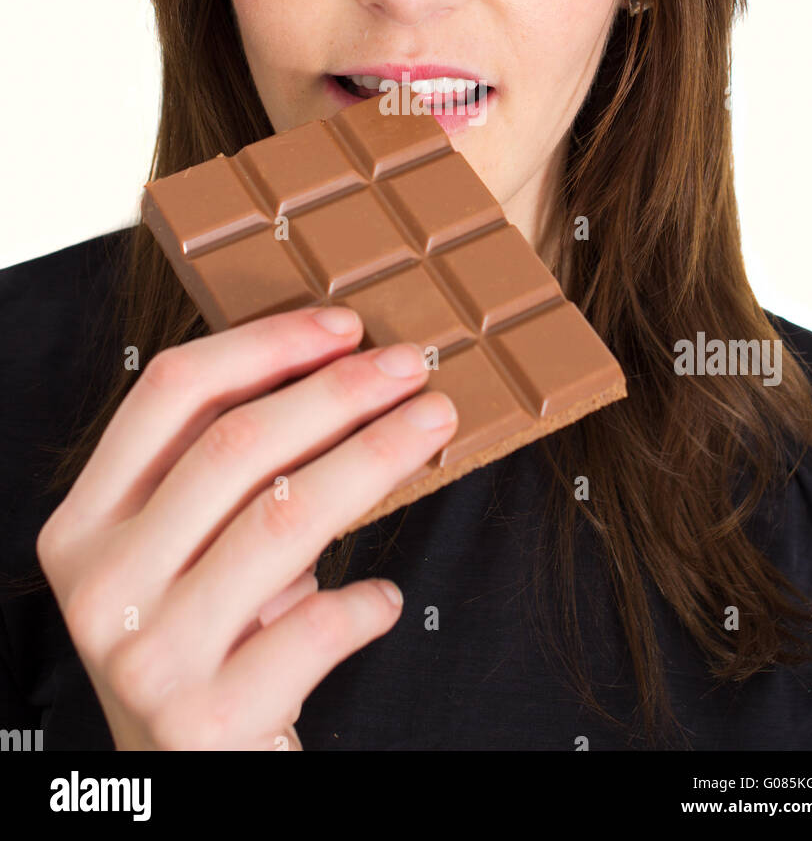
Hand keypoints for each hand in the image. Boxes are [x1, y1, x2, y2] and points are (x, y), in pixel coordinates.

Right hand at [36, 306, 456, 749]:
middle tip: (412, 365)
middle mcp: (101, 584)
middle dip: (339, 391)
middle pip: (235, 445)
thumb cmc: (201, 643)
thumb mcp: (186, 555)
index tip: (342, 323)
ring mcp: (147, 654)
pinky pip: (314, 629)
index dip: (264, 344)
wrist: (186, 783)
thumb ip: (227, 477)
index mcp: (83, 525)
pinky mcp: (207, 719)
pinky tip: (387, 596)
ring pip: (284, 519)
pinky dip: (366, 603)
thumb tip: (345, 368)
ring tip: (432, 426)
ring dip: (375, 459)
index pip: (169, 395)